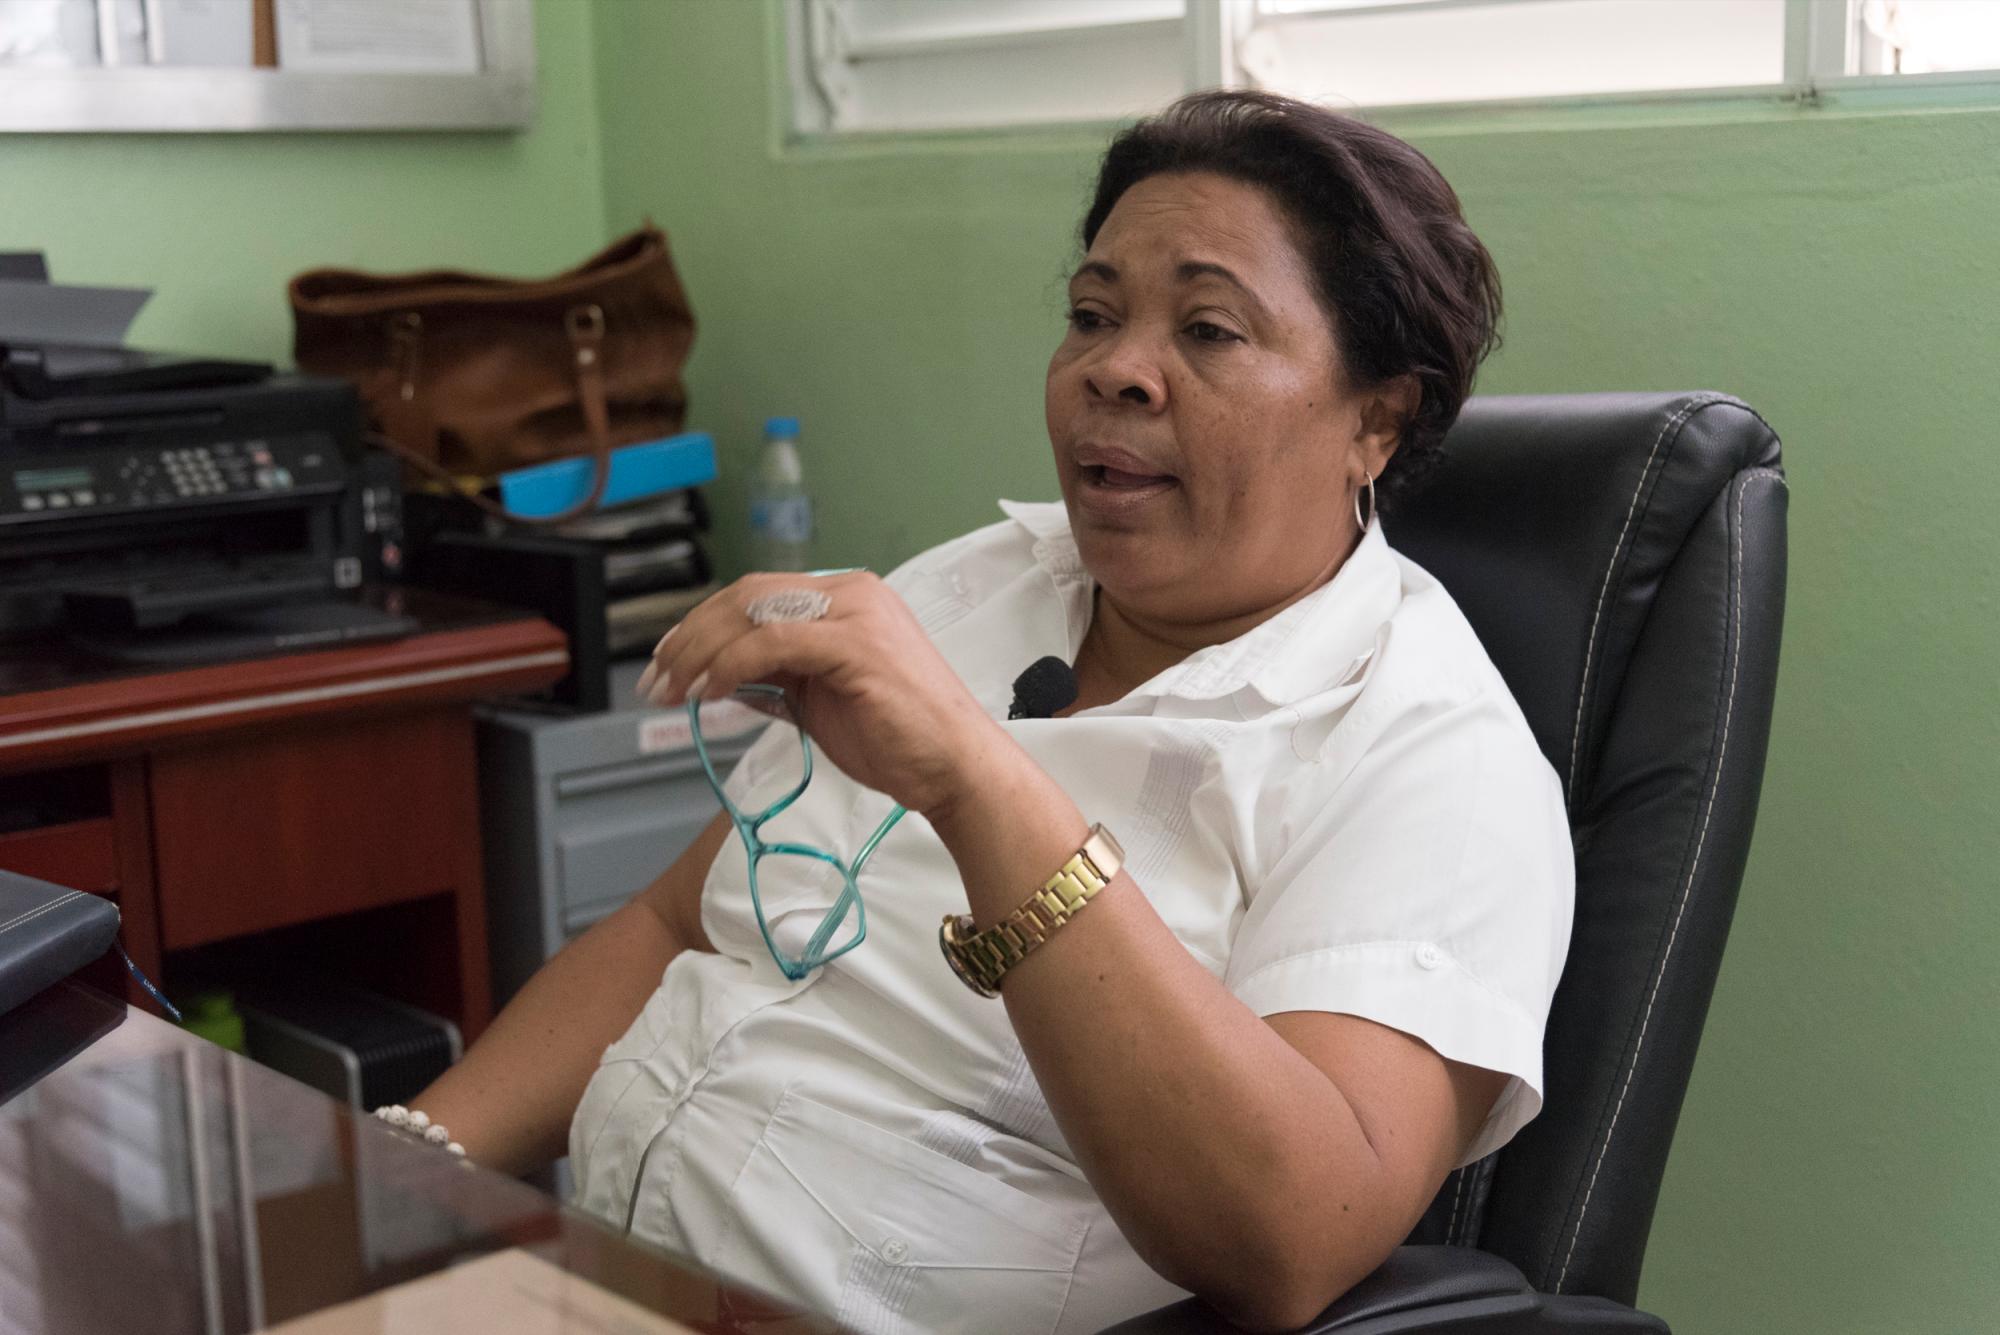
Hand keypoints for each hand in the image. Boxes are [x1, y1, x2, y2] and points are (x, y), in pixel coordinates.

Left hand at [634, 571, 1006, 821]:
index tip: (668, 661)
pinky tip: (711, 693)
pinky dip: (731, 666)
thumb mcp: (821, 699)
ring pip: (753, 612)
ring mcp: (856, 613)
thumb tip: (718, 678)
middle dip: (689, 637)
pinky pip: (772, 643)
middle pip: (746, 595)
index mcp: (848, 597)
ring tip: (672, 689)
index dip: (702, 625)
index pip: (756, 594)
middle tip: (655, 678)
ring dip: (699, 652)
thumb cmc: (898, 739)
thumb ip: (777, 678)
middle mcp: (853, 592)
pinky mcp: (856, 644)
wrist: (955, 767)